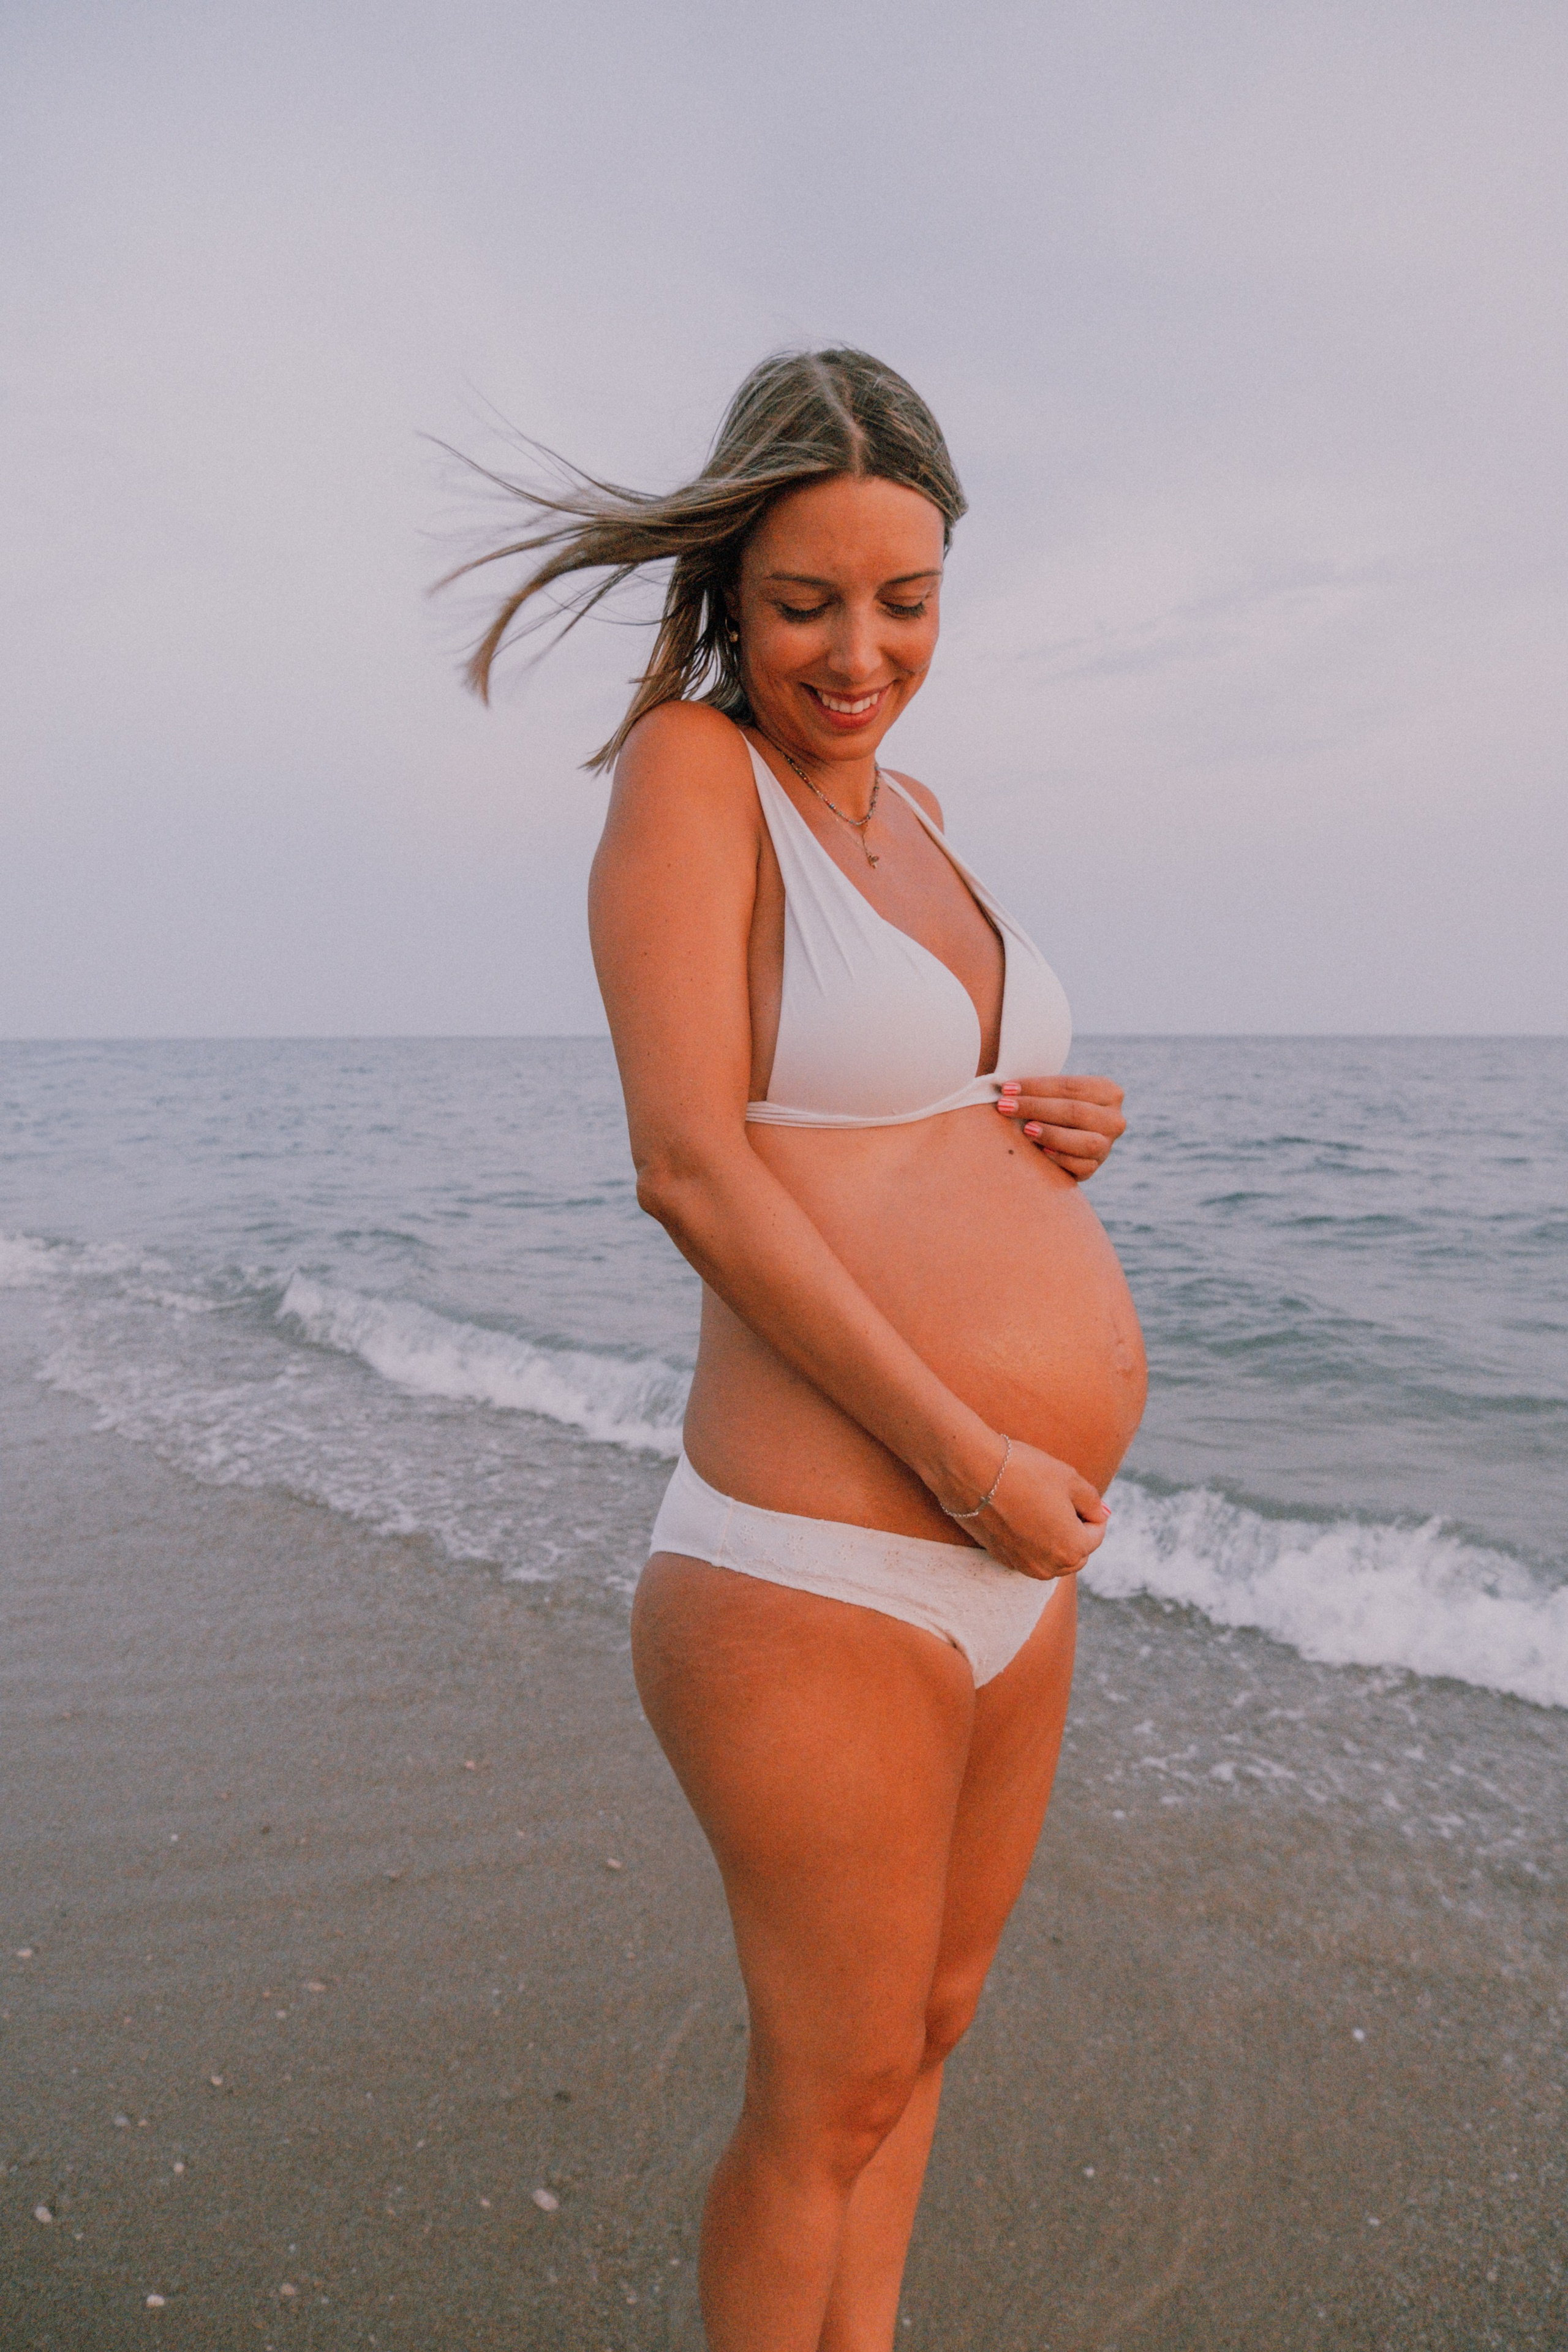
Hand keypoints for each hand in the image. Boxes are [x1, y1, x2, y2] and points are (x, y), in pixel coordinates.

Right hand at [951, 1436, 1110, 1581]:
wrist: (972, 1471)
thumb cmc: (1025, 1472)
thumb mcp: (1070, 1479)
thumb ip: (1093, 1501)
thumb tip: (1102, 1515)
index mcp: (1073, 1549)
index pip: (1097, 1533)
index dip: (1091, 1510)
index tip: (1074, 1492)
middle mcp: (1050, 1567)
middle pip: (1077, 1552)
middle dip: (1075, 1530)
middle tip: (1060, 1499)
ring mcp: (1023, 1566)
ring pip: (1053, 1557)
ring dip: (1055, 1538)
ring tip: (1040, 1506)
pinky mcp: (1001, 1558)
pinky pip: (1028, 1555)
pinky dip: (1032, 1541)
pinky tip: (1020, 1514)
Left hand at [995, 1073, 1124, 1179]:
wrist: (1061, 1135)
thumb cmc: (1051, 1107)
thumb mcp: (1053, 1093)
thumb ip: (1038, 1089)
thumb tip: (1007, 1088)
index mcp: (1109, 1091)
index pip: (1071, 1086)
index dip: (1037, 1086)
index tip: (1007, 1088)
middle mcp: (1114, 1119)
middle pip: (1076, 1112)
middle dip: (1037, 1107)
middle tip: (1005, 1106)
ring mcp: (1107, 1146)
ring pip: (1086, 1142)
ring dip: (1052, 1134)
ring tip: (1026, 1129)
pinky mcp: (1095, 1168)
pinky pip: (1082, 1167)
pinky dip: (1061, 1159)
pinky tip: (1042, 1152)